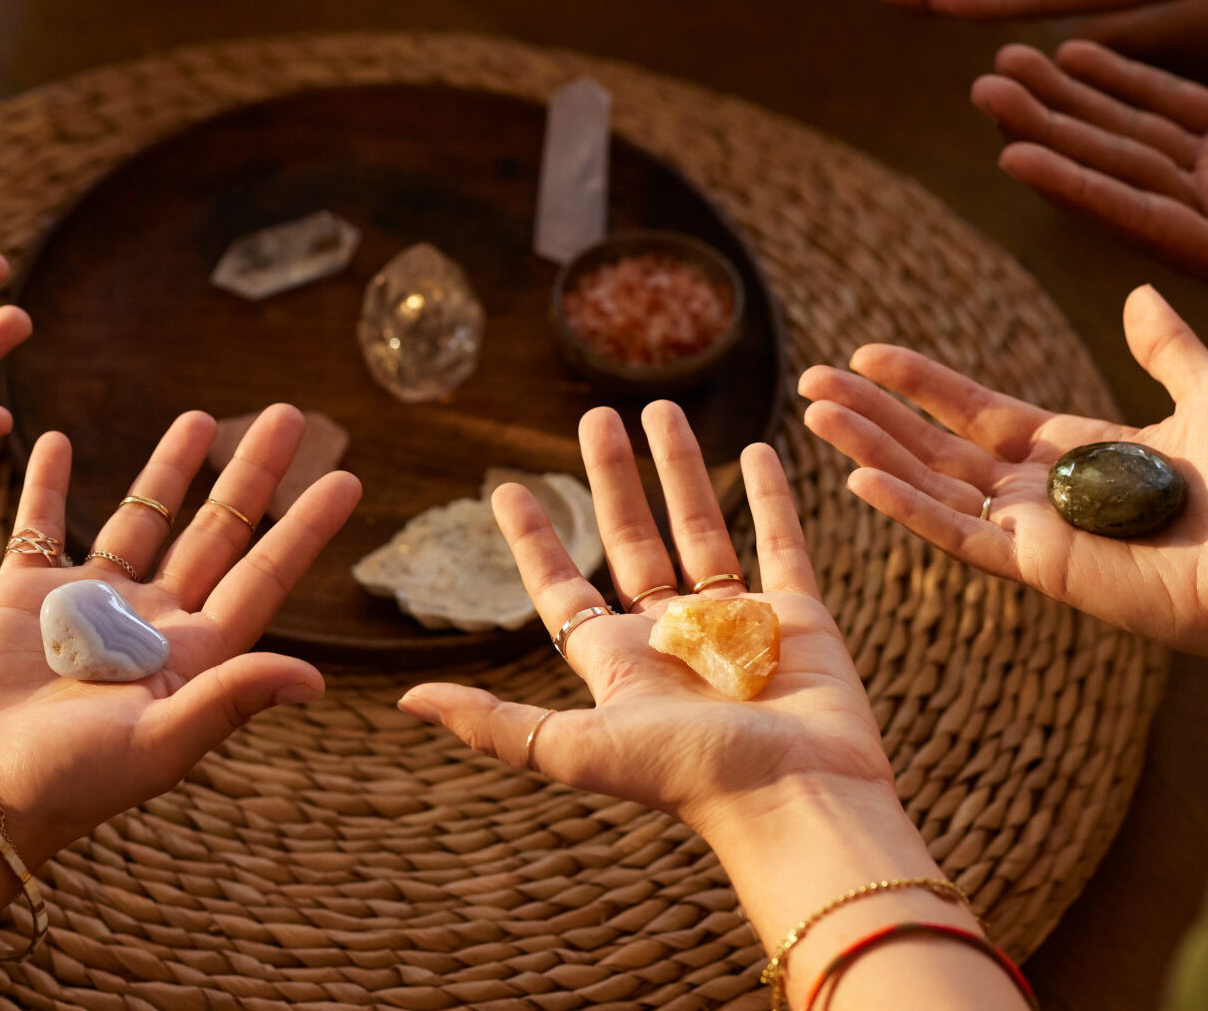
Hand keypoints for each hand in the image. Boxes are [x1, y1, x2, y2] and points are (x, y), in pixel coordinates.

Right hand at [0, 405, 360, 861]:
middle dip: (250, 475)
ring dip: (168, 469)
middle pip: (213, 532)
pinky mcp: (21, 597)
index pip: (261, 577)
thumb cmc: (68, 784)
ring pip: (139, 518)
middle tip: (290, 415)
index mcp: (190, 658)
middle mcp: (146, 624)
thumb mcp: (159, 743)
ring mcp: (85, 605)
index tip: (347, 479)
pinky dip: (48, 483)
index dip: (304, 530)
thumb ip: (229, 697)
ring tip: (201, 418)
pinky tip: (58, 440)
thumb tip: (317, 679)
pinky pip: (40, 525)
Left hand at [398, 403, 892, 841]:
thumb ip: (495, 724)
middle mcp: (674, 638)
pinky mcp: (800, 618)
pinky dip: (770, 497)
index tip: (507, 489)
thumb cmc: (688, 777)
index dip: (535, 542)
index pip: (564, 591)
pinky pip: (782, 542)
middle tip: (593, 415)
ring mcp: (738, 623)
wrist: (798, 799)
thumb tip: (407, 699)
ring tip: (659, 407)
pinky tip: (757, 449)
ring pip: (701, 527)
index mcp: (620, 664)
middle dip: (611, 479)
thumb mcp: (577, 749)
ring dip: (681, 468)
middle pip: (633, 540)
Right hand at [802, 285, 1207, 685]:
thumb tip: (1138, 294)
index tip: (867, 354)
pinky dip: (905, 509)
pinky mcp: (1038, 568)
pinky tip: (857, 481)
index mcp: (1072, 451)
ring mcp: (1033, 533)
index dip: (920, 383)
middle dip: (872, 414)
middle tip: (810, 382)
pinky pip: (957, 534)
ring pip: (929, 485)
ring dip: (870, 450)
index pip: (973, 411)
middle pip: (933, 447)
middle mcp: (1040, 493)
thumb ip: (1166, 348)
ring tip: (813, 415)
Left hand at [973, 40, 1207, 331]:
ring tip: (1004, 64)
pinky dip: (1122, 77)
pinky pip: (1171, 101)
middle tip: (982, 88)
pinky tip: (1071, 52)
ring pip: (1130, 131)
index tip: (1012, 153)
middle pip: (1116, 167)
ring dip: (1068, 99)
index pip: (1140, 216)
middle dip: (1049, 128)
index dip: (1076, 186)